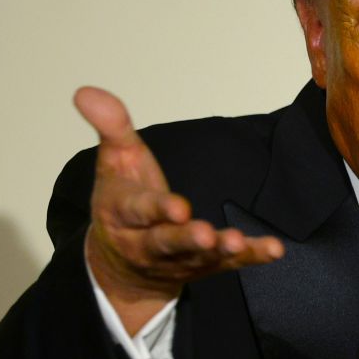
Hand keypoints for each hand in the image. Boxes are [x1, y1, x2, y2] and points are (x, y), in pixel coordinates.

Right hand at [75, 86, 283, 333]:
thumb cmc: (123, 201)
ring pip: (199, 257)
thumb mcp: (114, 160)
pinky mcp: (205, 267)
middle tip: (206, 235)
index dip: (157, 209)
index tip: (177, 208)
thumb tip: (86, 92)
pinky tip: (273, 249)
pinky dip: (251, 256)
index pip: (138, 210)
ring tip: (237, 242)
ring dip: (221, 250)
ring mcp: (178, 259)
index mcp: (123, 214)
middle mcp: (148, 243)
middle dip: (186, 239)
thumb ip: (110, 126)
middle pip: (166, 243)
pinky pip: (230, 264)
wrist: (122, 264)